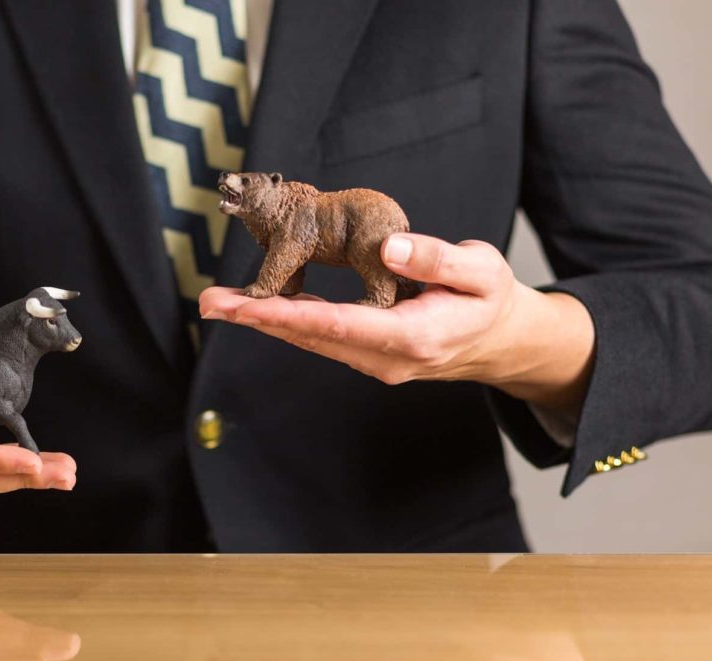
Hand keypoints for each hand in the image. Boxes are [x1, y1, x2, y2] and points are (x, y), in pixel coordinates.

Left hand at [199, 233, 594, 414]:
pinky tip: (256, 307)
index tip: (249, 307)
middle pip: (311, 337)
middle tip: (210, 302)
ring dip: (263, 321)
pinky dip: (285, 321)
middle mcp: (385, 357)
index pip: (340, 324)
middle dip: (258, 319)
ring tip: (218, 303)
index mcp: (412, 336)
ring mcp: (373, 361)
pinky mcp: (365, 354)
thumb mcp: (482, 270)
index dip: (290, 315)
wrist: (500, 339)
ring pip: (309, 340)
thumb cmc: (491, 299)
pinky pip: (318, 337)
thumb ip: (438, 258)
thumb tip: (390, 248)